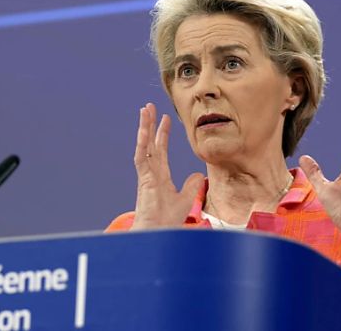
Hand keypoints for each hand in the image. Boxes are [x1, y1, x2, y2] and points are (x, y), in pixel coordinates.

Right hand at [131, 103, 205, 229]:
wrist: (158, 232)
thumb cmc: (167, 220)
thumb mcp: (185, 199)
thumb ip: (191, 186)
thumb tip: (199, 175)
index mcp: (159, 176)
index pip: (160, 150)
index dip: (162, 135)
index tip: (166, 120)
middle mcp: (151, 172)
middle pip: (150, 143)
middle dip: (150, 125)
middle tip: (149, 107)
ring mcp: (146, 174)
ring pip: (143, 145)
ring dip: (144, 127)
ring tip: (145, 110)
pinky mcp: (143, 178)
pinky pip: (141, 156)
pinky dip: (142, 142)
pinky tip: (144, 129)